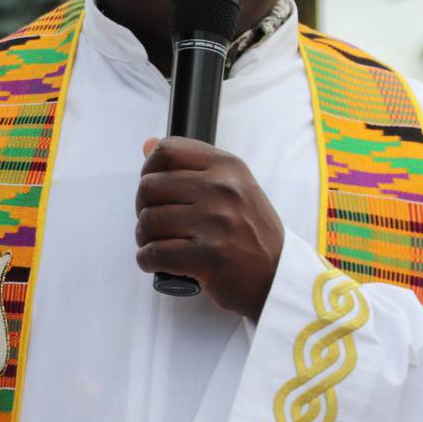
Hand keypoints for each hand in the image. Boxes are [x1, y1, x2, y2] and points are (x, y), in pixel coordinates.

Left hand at [135, 136, 285, 320]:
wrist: (278, 278)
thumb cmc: (251, 234)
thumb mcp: (233, 188)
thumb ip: (191, 166)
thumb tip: (147, 143)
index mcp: (228, 168)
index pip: (168, 150)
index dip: (149, 169)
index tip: (154, 189)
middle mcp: (222, 190)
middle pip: (149, 186)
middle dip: (143, 208)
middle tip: (156, 224)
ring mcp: (216, 223)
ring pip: (148, 221)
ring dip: (145, 237)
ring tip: (160, 244)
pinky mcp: (208, 257)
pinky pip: (154, 253)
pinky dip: (148, 260)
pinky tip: (158, 262)